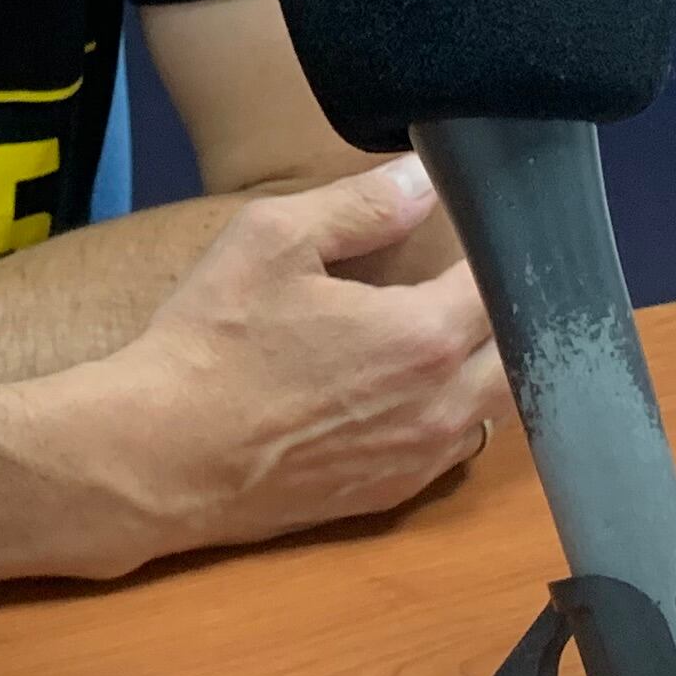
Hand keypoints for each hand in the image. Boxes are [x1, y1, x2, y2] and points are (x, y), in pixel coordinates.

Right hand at [59, 155, 507, 574]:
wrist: (159, 455)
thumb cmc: (212, 341)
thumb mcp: (273, 240)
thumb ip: (362, 205)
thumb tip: (425, 180)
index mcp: (423, 335)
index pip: (501, 284)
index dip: (496, 250)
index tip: (480, 228)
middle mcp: (441, 406)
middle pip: (516, 353)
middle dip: (502, 313)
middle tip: (468, 278)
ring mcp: (418, 459)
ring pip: (491, 406)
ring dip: (480, 367)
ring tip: (446, 332)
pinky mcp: (388, 496)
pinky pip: (452, 450)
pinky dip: (448, 414)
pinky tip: (408, 390)